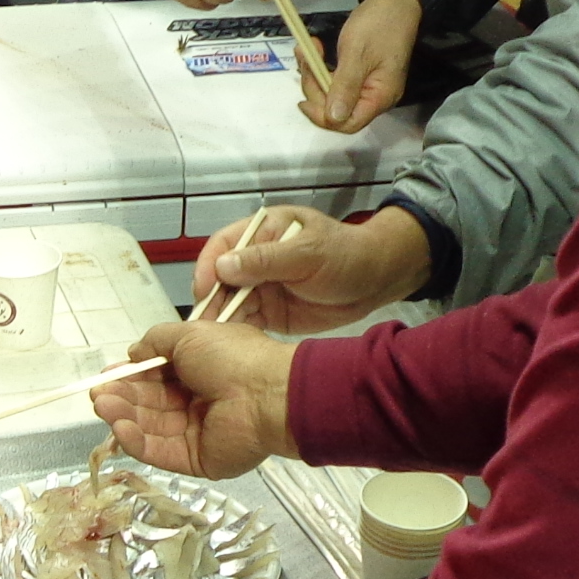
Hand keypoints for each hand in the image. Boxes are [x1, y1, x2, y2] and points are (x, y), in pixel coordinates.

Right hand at [93, 315, 293, 477]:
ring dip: (124, 417)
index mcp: (198, 371)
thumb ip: (155, 342)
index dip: (130, 377)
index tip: (106, 377)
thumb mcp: (189, 334)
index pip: (156, 378)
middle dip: (122, 398)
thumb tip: (132, 354)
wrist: (267, 394)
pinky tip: (119, 428)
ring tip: (103, 406)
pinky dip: (137, 442)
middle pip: (149, 404)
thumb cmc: (231, 358)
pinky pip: (161, 452)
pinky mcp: (196, 461)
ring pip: (151, 428)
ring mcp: (196, 434)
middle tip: (98, 394)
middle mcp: (196, 402)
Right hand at [190, 203, 431, 334]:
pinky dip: (234, 332)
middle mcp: (253, 259)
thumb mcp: (308, 253)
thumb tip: (223, 267)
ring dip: (219, 319)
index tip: (203, 291)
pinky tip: (229, 346)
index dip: (208, 267)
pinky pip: (243, 321)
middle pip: (219, 278)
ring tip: (213, 341)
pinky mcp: (267, 312)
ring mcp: (258, 287)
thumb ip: (267, 260)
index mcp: (260, 232)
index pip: (222, 246)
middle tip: (204, 326)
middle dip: (211, 300)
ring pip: (228, 302)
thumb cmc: (344, 255)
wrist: (374, 281)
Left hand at [307, 0, 418, 132]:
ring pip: (334, 94)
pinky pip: (338, 81)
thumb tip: (334, 118)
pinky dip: (323, 68)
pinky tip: (315, 51)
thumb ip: (345, 87)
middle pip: (338, 111)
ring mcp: (370, 86)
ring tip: (307, 50)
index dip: (323, 116)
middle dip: (315, 88)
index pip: (348, 123)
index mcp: (380, 97)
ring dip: (315, 75)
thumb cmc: (379, 24)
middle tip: (305, 60)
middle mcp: (376, 98)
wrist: (396, 0)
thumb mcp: (357, 53)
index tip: (302, 99)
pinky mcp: (363, 74)